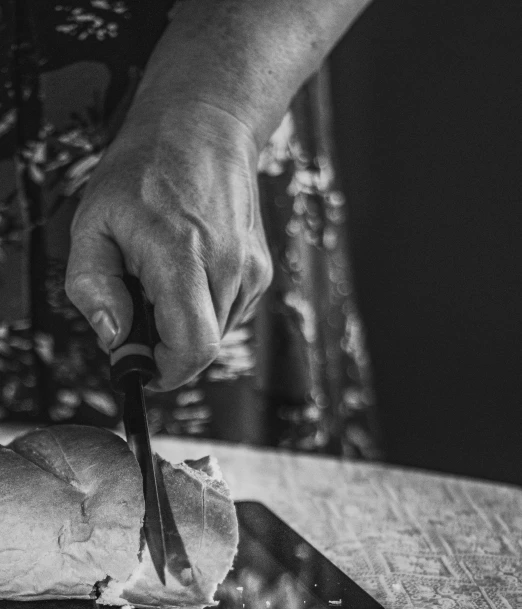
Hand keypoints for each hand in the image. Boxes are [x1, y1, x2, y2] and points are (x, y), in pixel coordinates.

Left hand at [65, 100, 271, 390]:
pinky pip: (228, 313)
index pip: (193, 348)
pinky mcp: (260, 271)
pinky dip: (203, 307)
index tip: (140, 363)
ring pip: (216, 333)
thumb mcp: (92, 221)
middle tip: (140, 304)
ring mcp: (251, 270)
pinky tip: (189, 269)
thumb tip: (116, 338)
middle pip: (204, 348)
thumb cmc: (143, 171)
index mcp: (183, 256)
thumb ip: (92, 285)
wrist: (204, 128)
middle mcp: (229, 267)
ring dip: (184, 323)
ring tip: (164, 276)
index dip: (165, 370)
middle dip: (167, 344)